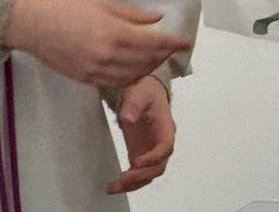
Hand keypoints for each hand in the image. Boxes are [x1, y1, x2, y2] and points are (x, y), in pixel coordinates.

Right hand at [0, 0, 190, 88]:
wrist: (31, 24)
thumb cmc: (63, 7)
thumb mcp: (101, 4)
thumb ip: (131, 14)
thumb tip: (157, 18)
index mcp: (113, 33)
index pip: (153, 42)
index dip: (172, 43)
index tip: (185, 42)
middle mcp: (108, 55)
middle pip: (146, 61)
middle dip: (163, 55)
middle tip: (171, 48)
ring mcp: (96, 70)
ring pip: (133, 76)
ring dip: (149, 68)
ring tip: (155, 58)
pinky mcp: (85, 79)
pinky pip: (116, 83)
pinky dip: (130, 77)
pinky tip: (134, 69)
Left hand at [106, 76, 174, 194]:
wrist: (145, 91)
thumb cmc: (146, 91)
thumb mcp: (139, 93)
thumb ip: (133, 106)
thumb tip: (128, 119)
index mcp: (166, 128)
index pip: (166, 147)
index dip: (154, 157)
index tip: (137, 161)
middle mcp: (161, 143)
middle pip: (158, 166)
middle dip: (141, 175)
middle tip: (124, 178)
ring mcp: (151, 151)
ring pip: (148, 175)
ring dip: (133, 184)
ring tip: (114, 187)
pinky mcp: (141, 155)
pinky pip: (137, 173)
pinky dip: (127, 183)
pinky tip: (113, 186)